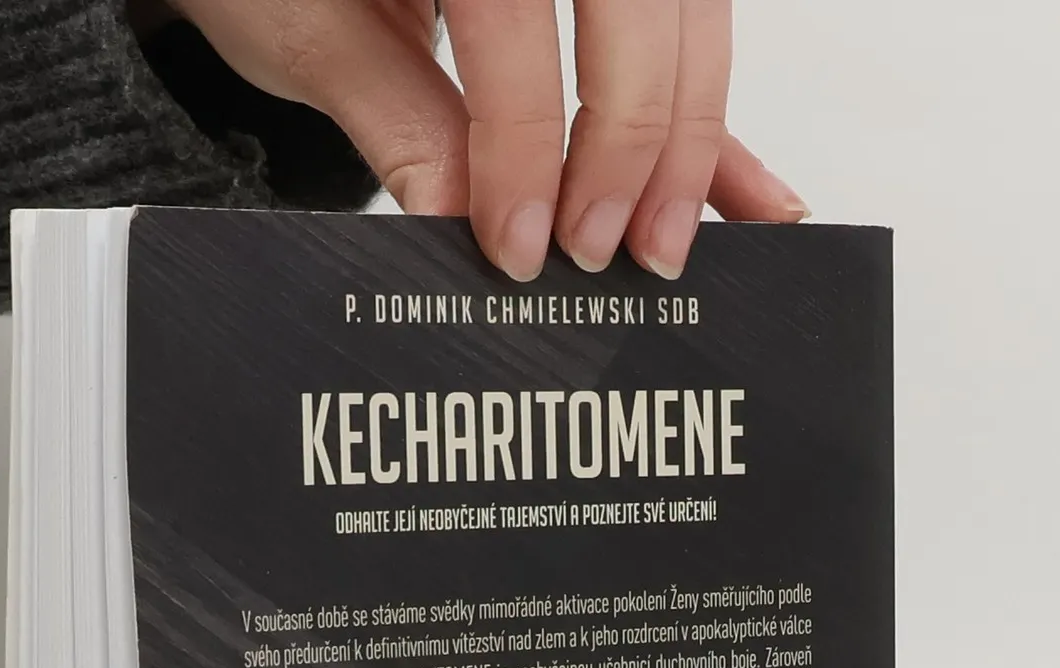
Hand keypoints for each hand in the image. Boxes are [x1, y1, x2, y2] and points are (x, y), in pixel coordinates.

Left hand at [157, 0, 806, 280]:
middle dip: (632, 140)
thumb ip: (396, 118)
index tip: (520, 246)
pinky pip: (684, 26)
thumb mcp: (306, 32)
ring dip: (690, 134)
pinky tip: (753, 194)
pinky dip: (708, 110)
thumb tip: (466, 221)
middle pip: (636, 2)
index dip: (526, 142)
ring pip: (686, 12)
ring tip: (667, 242)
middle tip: (600, 251)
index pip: (513, 19)